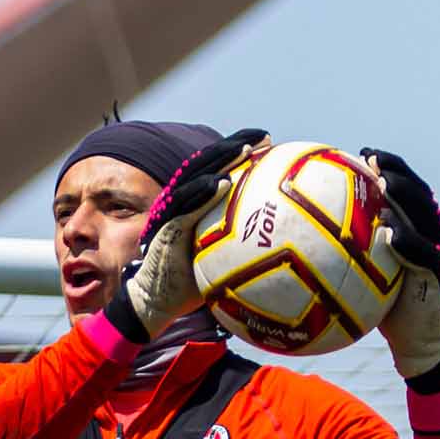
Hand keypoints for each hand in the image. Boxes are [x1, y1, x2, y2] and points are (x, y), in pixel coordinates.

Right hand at [118, 128, 268, 336]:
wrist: (156, 302)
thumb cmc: (192, 282)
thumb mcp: (221, 259)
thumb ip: (242, 245)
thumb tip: (282, 243)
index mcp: (195, 204)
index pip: (217, 169)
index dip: (239, 150)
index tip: (269, 140)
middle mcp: (182, 202)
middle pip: (207, 164)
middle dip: (234, 146)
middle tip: (263, 136)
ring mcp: (172, 214)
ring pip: (196, 179)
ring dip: (221, 162)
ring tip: (245, 150)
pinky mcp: (165, 230)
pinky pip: (186, 208)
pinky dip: (204, 194)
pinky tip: (222, 184)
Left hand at [360, 147, 439, 384]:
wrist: (414, 342)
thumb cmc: (380, 309)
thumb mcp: (357, 276)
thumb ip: (339, 253)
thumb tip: (294, 239)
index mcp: (412, 229)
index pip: (403, 189)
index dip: (388, 166)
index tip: (362, 153)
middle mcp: (429, 236)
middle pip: (419, 195)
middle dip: (398, 172)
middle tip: (372, 160)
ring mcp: (437, 255)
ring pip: (426, 217)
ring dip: (405, 198)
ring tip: (384, 185)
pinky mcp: (439, 277)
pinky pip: (425, 256)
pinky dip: (408, 242)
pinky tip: (389, 234)